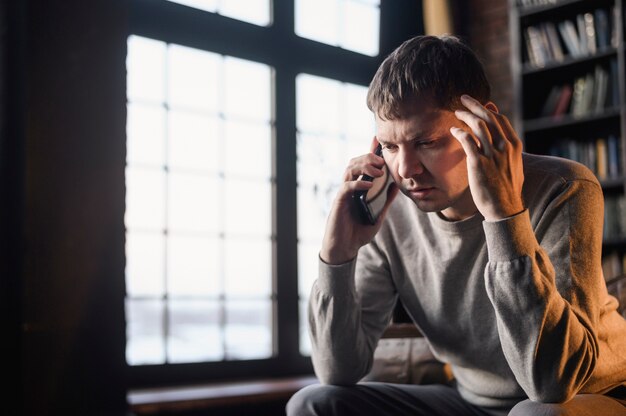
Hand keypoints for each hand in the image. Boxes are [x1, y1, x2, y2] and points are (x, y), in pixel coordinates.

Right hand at [320, 138, 398, 264]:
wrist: (345, 248)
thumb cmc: (358, 232)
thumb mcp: (378, 214)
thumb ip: (385, 200)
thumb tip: (396, 186)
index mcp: (359, 188)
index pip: (363, 165)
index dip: (369, 152)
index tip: (376, 140)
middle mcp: (350, 187)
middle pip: (355, 162)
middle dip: (368, 157)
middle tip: (382, 161)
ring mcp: (344, 194)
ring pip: (349, 170)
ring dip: (364, 167)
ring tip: (377, 171)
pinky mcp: (339, 202)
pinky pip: (346, 188)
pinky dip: (358, 183)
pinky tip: (369, 184)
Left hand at [450, 95, 524, 221]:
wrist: (505, 208)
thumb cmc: (506, 188)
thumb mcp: (513, 165)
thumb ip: (507, 149)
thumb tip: (501, 137)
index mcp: (514, 145)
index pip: (500, 119)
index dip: (486, 109)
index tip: (477, 104)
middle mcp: (505, 147)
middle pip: (488, 117)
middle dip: (475, 105)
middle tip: (463, 98)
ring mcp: (492, 155)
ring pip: (478, 125)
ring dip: (465, 115)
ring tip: (456, 112)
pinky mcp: (479, 163)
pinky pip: (467, 141)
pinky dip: (459, 132)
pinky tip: (452, 130)